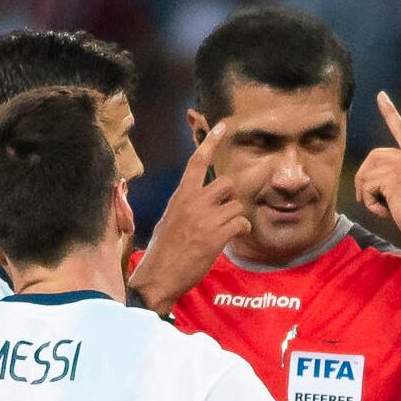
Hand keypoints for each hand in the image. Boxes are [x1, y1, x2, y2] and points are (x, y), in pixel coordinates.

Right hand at [130, 120, 244, 312]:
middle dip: (230, 197)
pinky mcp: (217, 236)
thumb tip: (201, 201)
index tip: (222, 125)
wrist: (158, 275)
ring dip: (236, 217)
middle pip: (226, 183)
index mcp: (180, 196)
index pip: (196, 162)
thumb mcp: (169, 218)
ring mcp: (205, 219)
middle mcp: (193, 202)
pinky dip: (241, 230)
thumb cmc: (163, 249)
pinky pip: (241, 223)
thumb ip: (186, 205)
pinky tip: (231, 238)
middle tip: (224, 212)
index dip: (210, 142)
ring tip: (225, 230)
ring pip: (237, 205)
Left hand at [356, 93, 400, 259]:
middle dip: (366, 178)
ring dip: (368, 193)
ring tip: (383, 208)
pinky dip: (371, 202)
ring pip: (369, 171)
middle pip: (375, 156)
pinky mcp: (395, 178)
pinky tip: (386, 212)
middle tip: (368, 199)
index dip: (390, 113)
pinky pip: (368, 185)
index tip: (381, 96)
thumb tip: (376, 178)